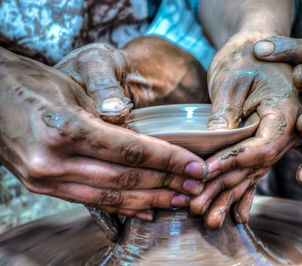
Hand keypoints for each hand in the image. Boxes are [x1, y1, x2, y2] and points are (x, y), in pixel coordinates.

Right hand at [0, 48, 206, 238]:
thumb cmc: (35, 84)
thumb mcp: (76, 88)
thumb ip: (111, 116)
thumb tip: (147, 142)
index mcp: (64, 128)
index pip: (129, 151)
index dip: (167, 160)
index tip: (195, 166)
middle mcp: (53, 160)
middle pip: (124, 178)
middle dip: (166, 183)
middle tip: (196, 185)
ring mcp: (45, 179)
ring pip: (110, 196)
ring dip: (150, 200)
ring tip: (180, 200)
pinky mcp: (43, 187)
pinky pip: (91, 201)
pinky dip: (122, 206)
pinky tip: (147, 209)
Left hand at [190, 32, 301, 228]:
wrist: (258, 49)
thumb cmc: (245, 58)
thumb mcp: (232, 82)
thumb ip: (225, 117)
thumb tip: (209, 151)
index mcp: (287, 113)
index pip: (261, 147)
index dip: (233, 161)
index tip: (205, 171)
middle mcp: (287, 132)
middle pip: (255, 167)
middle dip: (224, 188)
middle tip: (198, 207)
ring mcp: (277, 140)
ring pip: (252, 174)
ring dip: (229, 196)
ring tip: (208, 219)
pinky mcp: (263, 143)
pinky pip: (254, 171)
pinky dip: (243, 192)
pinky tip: (238, 215)